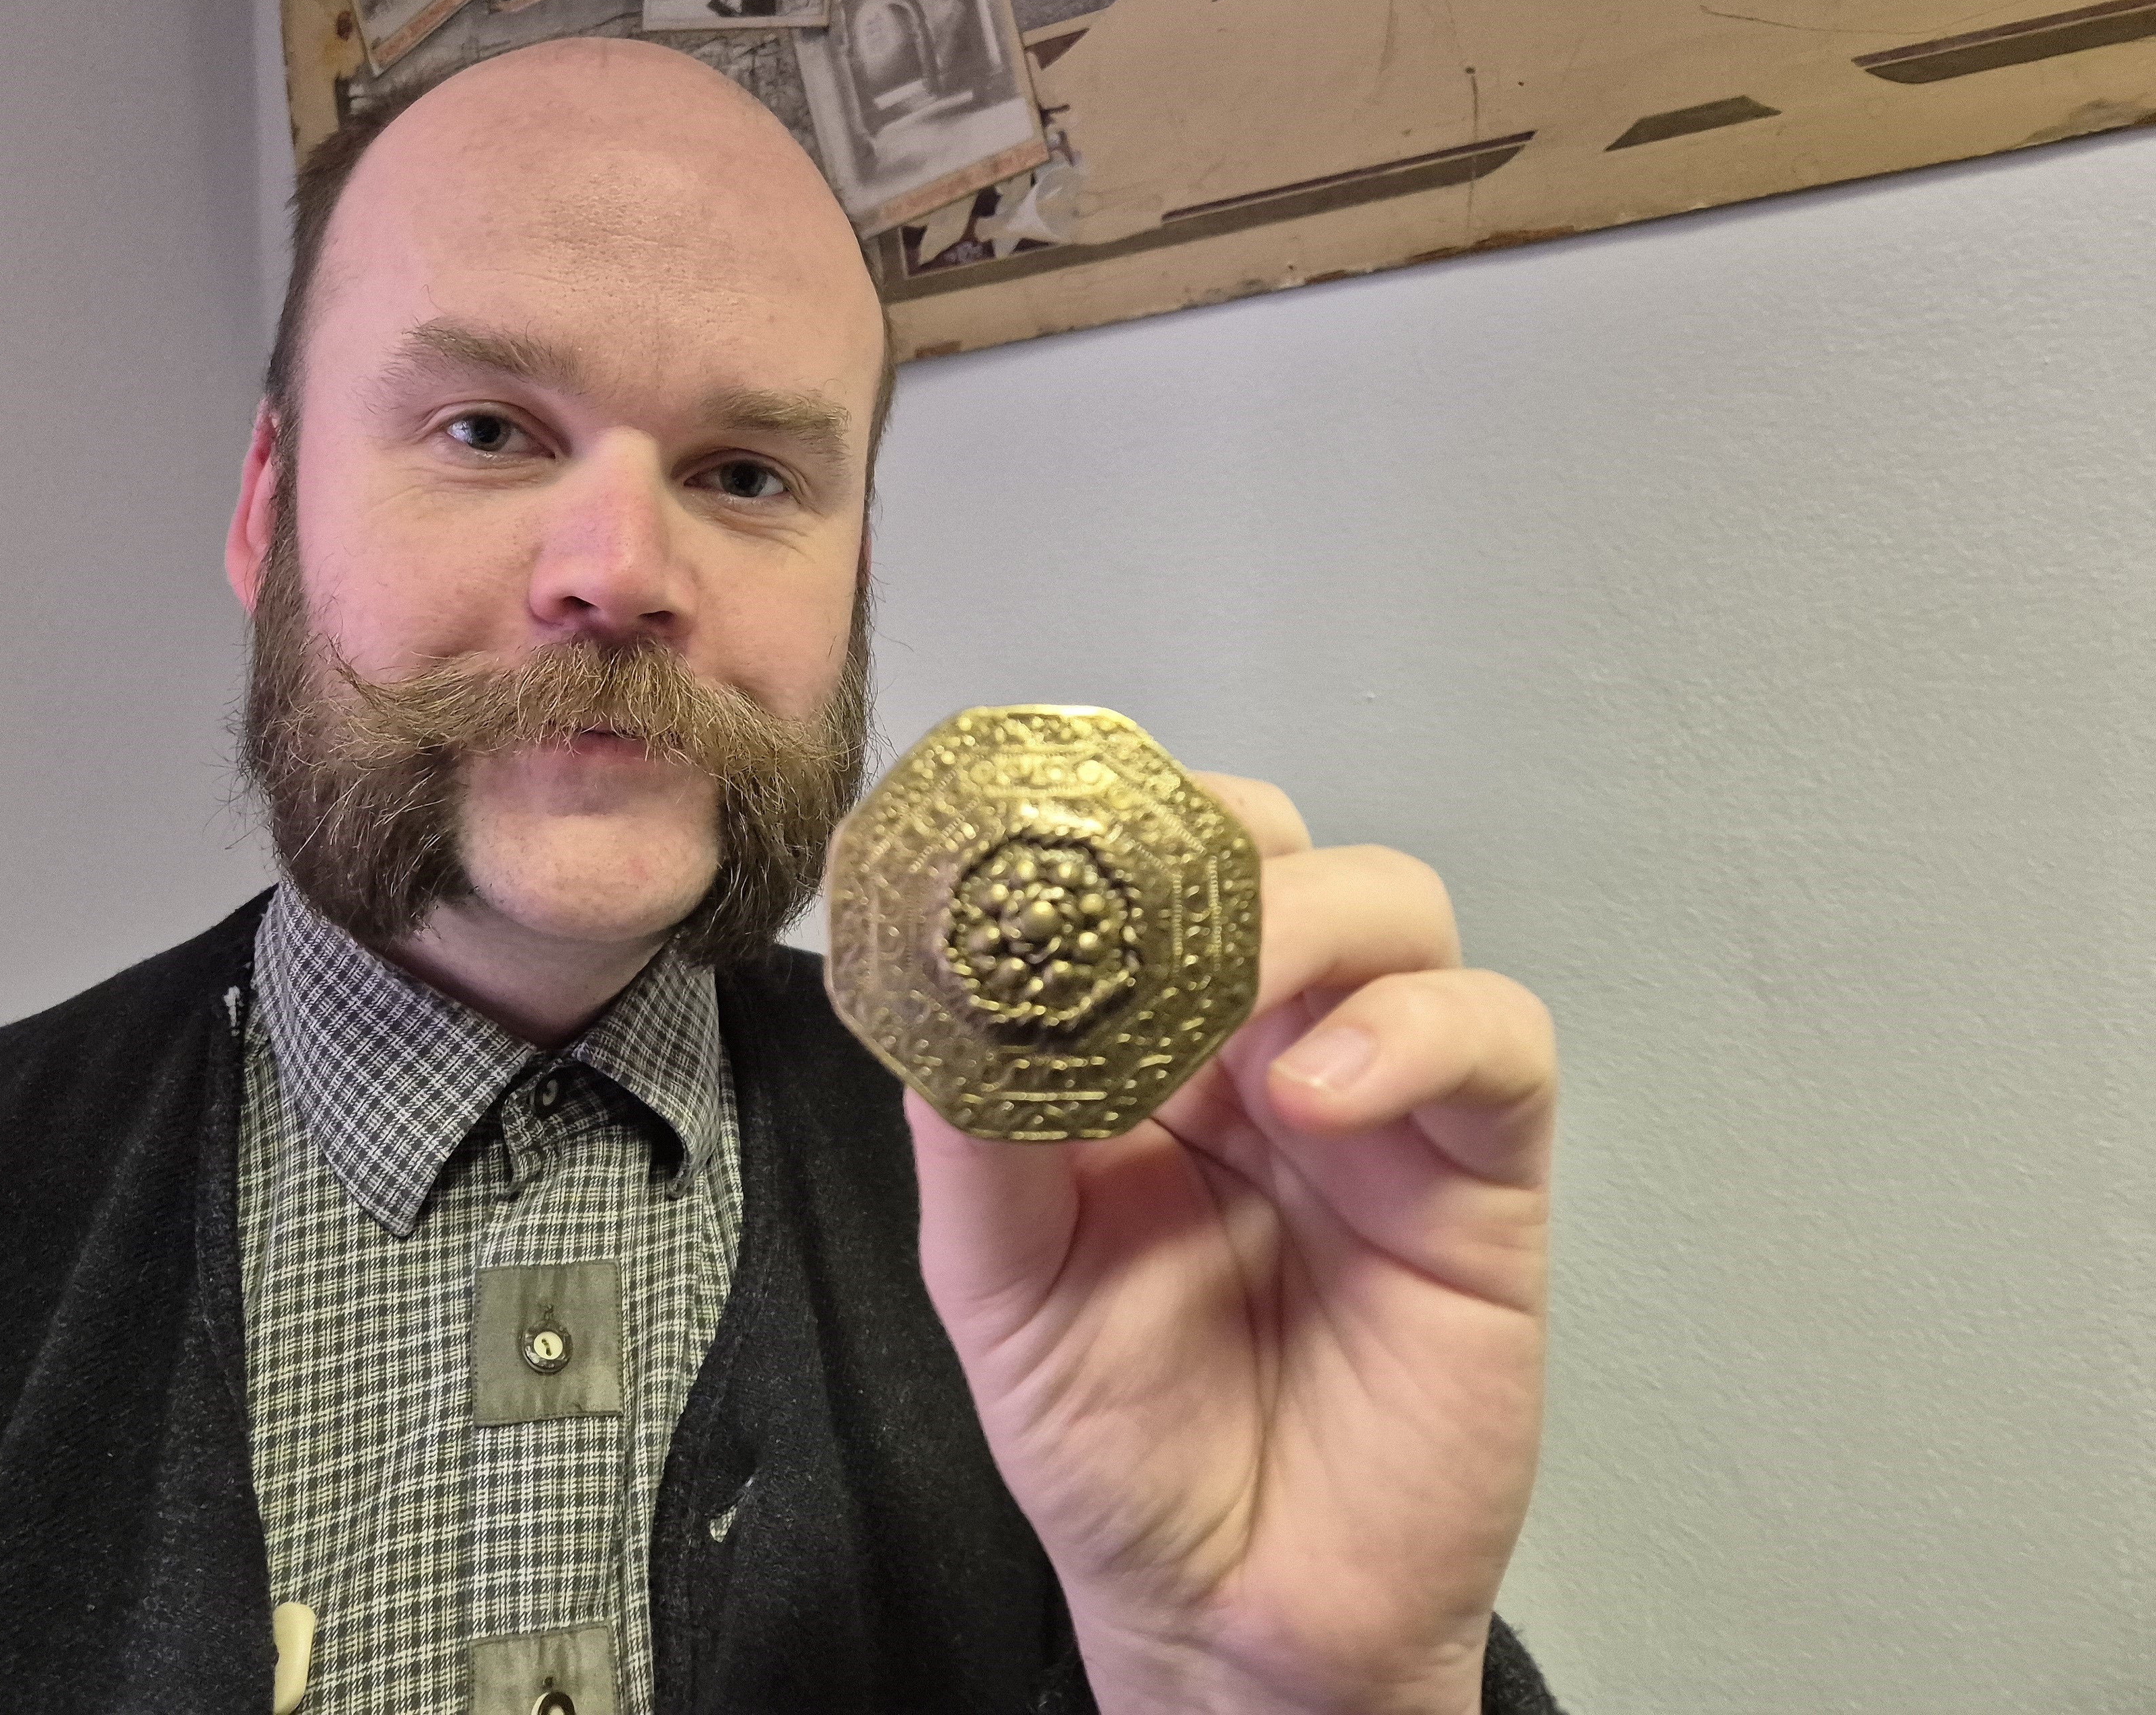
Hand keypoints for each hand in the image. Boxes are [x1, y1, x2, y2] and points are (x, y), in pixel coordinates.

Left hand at [904, 775, 1553, 1714]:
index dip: (1098, 823)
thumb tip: (939, 983)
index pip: (1139, 871)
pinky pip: (1494, 1036)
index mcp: (1135, 1051)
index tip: (1028, 820)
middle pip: (1271, 846)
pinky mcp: (1475, 1171)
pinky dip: (1412, 1029)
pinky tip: (1316, 1095)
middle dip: (1209, 837)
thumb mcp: (996, 1283)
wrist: (1231, 1613)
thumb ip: (972, 1135)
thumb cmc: (1114, 1445)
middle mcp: (1258, 1047)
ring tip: (1229, 997)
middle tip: (1139, 895)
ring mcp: (1376, 1096)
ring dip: (1305, 914)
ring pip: (1390, 905)